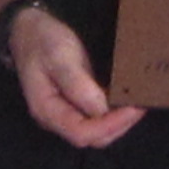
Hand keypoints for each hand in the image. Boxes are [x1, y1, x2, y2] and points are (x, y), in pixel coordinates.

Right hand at [7, 6, 144, 148]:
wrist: (29, 30)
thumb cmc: (42, 42)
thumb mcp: (60, 58)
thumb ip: (78, 85)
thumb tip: (103, 109)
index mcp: (47, 110)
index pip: (81, 133)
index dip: (109, 125)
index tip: (132, 108)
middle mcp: (56, 118)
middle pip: (92, 137)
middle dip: (119, 125)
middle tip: (140, 105)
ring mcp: (65, 113)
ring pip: (96, 131)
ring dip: (119, 122)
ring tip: (138, 104)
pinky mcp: (74, 105)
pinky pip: (96, 118)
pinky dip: (114, 114)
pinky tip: (126, 100)